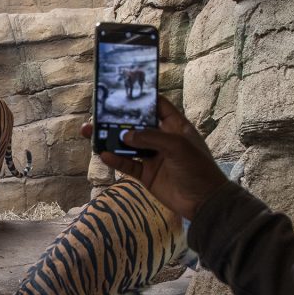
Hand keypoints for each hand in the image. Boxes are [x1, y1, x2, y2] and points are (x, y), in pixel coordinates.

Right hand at [81, 95, 227, 220]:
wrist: (203, 202)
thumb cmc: (197, 168)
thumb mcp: (177, 146)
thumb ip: (150, 138)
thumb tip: (124, 134)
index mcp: (176, 127)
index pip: (158, 106)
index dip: (143, 99)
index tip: (123, 92)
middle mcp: (162, 139)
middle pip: (137, 125)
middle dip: (118, 120)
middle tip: (97, 115)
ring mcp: (153, 157)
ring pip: (127, 145)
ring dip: (110, 140)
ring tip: (90, 133)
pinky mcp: (146, 174)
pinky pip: (127, 164)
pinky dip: (115, 160)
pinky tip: (104, 155)